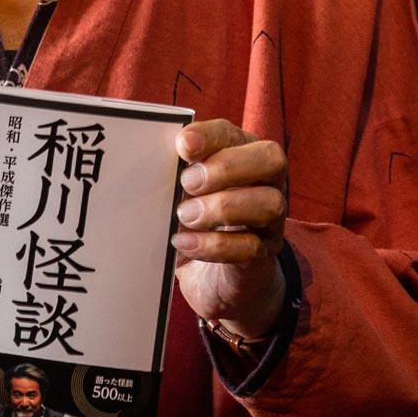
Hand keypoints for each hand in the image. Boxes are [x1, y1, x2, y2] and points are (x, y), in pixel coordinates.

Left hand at [172, 120, 287, 338]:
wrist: (214, 282)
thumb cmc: (193, 226)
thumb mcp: (180, 198)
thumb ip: (171, 177)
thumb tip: (146, 164)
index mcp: (240, 159)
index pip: (234, 134)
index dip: (210, 136)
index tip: (182, 146)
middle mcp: (264, 185)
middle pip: (271, 159)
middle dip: (228, 167)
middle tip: (188, 183)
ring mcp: (268, 222)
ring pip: (269, 203)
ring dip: (223, 206)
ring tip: (185, 216)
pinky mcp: (261, 257)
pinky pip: (251, 247)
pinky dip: (214, 245)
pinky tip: (184, 244)